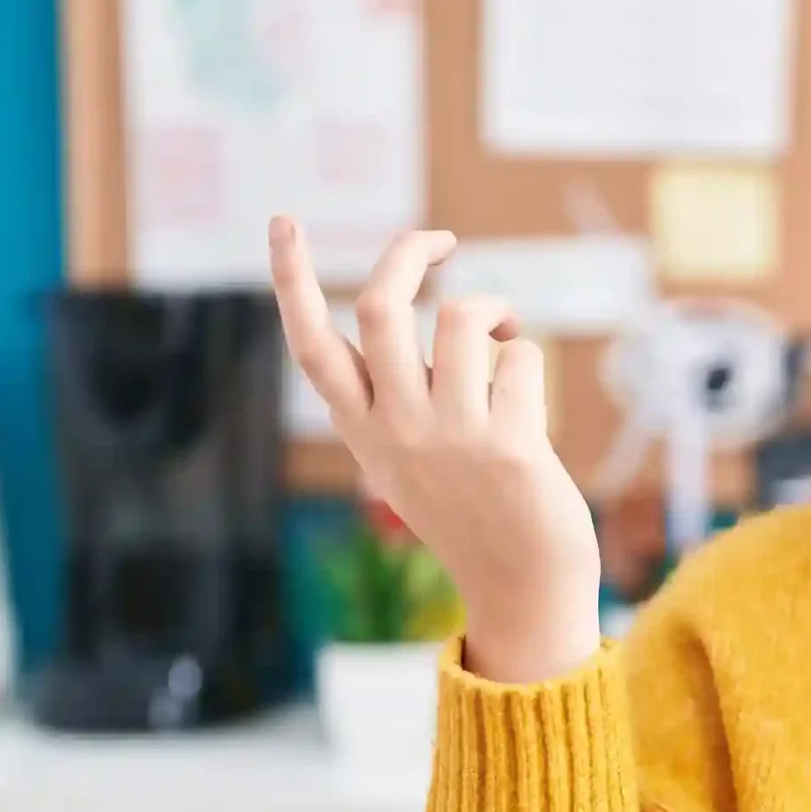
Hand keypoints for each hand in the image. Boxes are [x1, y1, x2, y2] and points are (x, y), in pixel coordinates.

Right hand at [270, 218, 602, 683]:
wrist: (524, 589)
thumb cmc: (476, 515)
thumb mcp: (411, 461)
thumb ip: (398, 398)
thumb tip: (419, 314)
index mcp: (363, 433)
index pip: (312, 348)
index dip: (294, 280)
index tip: (283, 222)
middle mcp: (397, 432)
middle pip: (382, 310)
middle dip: (410, 252)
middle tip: (441, 238)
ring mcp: (451, 439)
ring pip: (461, 318)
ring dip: (491, 309)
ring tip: (503, 336)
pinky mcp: (508, 447)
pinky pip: (518, 357)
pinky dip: (526, 356)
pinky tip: (526, 395)